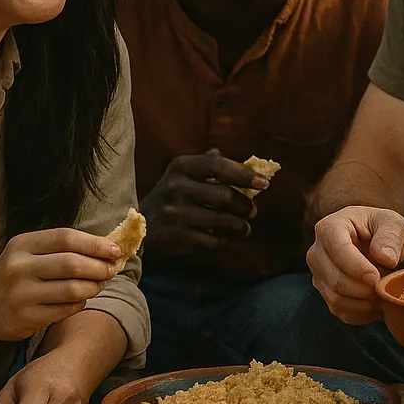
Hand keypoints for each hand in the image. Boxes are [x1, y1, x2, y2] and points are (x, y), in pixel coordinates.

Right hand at [0, 228, 119, 344]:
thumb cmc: (18, 274)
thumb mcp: (31, 252)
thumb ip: (65, 247)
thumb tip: (109, 248)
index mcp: (22, 245)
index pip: (67, 238)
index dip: (96, 244)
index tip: (115, 250)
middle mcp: (19, 268)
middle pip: (72, 264)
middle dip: (100, 267)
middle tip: (112, 270)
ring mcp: (21, 295)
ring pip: (73, 289)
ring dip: (94, 287)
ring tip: (99, 284)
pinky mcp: (25, 319)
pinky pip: (66, 309)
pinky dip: (80, 303)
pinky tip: (80, 299)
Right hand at [140, 148, 267, 256]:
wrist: (138, 225)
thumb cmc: (172, 195)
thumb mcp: (184, 173)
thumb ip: (212, 164)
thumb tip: (250, 163)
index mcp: (181, 166)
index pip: (219, 166)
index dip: (245, 174)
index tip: (264, 184)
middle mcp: (176, 187)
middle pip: (225, 196)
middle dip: (245, 205)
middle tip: (253, 211)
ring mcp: (175, 213)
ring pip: (223, 220)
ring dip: (240, 226)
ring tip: (245, 227)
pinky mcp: (176, 236)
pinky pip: (212, 240)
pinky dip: (224, 239)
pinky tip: (225, 237)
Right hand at [307, 207, 403, 323]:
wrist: (376, 241)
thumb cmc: (383, 228)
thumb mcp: (394, 224)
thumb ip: (391, 236)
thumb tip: (385, 258)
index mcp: (330, 227)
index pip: (338, 250)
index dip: (357, 268)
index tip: (376, 277)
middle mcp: (317, 252)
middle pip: (334, 279)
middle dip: (363, 289)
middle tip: (385, 288)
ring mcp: (318, 275)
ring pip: (336, 299)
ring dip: (364, 303)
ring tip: (385, 295)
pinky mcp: (325, 293)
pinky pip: (341, 311)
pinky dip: (362, 312)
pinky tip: (378, 303)